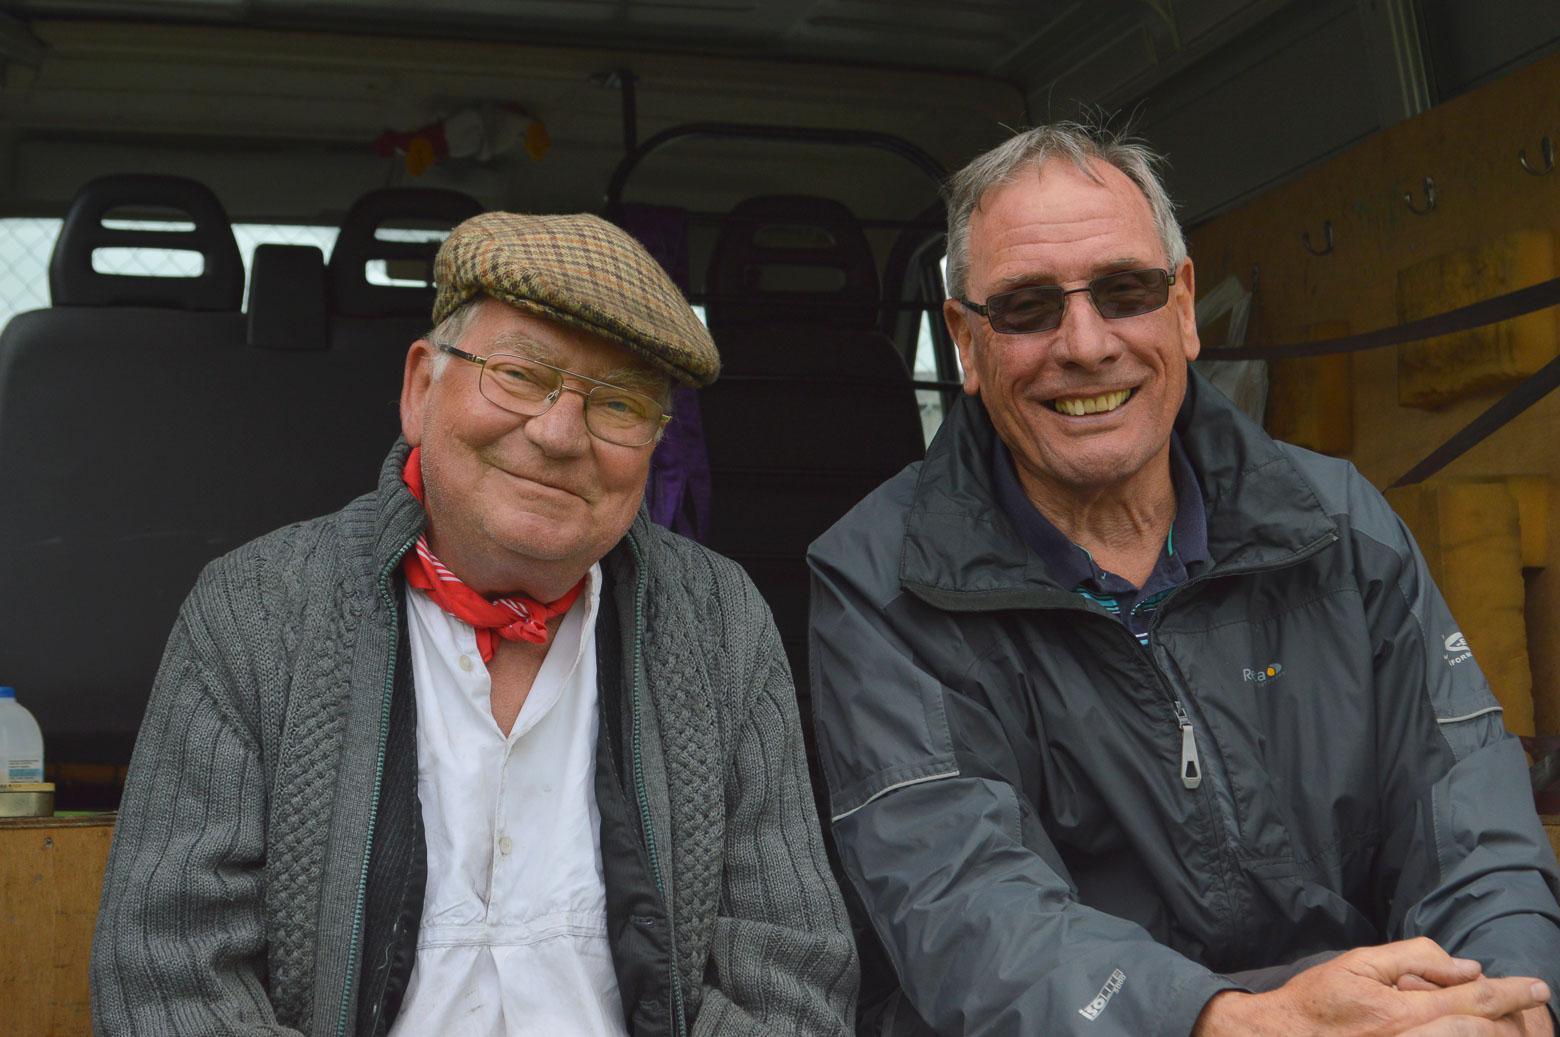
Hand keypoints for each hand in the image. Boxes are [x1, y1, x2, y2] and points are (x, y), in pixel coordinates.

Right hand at [1192, 938, 1551, 1036]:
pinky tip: (1470, 1032)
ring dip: (1492, 1034)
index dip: (1512, 993)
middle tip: (1526, 1008)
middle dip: (1510, 1020)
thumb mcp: (1358, 963)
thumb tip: (1465, 967)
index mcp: (1403, 1011)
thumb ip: (1413, 959)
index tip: (1537, 987)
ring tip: (1504, 1024)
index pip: (1474, 1000)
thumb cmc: (1317, 1002)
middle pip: (1482, 1032)